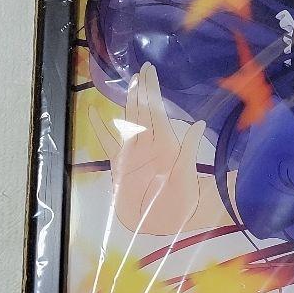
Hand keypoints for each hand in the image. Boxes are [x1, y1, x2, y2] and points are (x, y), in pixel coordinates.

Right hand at [89, 61, 205, 235]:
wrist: (166, 223)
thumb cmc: (181, 202)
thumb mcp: (187, 175)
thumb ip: (188, 149)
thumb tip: (200, 124)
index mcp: (165, 143)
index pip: (156, 109)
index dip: (152, 89)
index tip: (150, 70)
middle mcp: (148, 143)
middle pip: (143, 109)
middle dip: (141, 89)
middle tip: (140, 69)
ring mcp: (134, 152)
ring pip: (129, 120)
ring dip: (127, 102)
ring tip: (127, 84)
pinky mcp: (121, 164)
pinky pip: (108, 142)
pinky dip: (100, 128)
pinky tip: (94, 114)